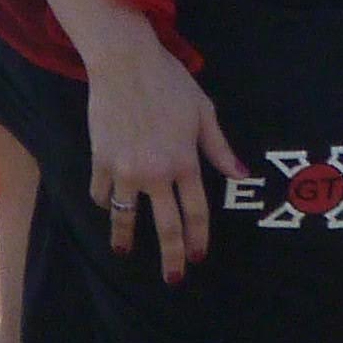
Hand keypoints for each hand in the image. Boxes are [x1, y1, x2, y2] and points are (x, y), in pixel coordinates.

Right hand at [83, 36, 243, 281]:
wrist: (125, 62)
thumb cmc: (169, 82)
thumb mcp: (203, 112)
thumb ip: (220, 148)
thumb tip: (242, 174)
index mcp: (185, 162)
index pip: (196, 212)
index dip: (199, 239)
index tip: (199, 258)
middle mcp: (157, 173)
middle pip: (166, 227)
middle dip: (171, 257)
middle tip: (174, 279)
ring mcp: (125, 170)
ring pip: (126, 217)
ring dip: (125, 238)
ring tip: (123, 253)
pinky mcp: (101, 160)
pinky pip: (101, 192)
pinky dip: (105, 201)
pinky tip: (108, 205)